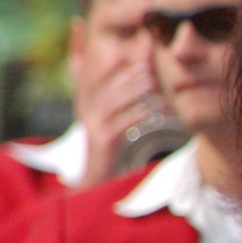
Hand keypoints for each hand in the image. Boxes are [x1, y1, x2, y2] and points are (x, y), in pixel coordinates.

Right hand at [78, 62, 160, 186]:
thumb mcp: (117, 126)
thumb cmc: (111, 150)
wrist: (97, 178)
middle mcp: (89, 115)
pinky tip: (148, 109)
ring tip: (151, 82)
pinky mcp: (103, 141)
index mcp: (92, 108)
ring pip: (113, 103)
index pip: (108, 85)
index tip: (142, 64)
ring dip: (133, 90)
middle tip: (148, 69)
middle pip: (110, 90)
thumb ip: (125, 109)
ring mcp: (94, 127)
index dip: (123, 73)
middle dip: (129, 77)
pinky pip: (119, 124)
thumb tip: (142, 92)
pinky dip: (134, 114)